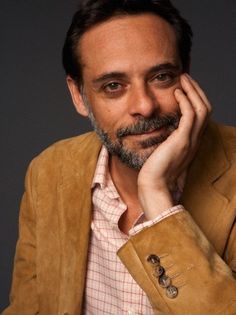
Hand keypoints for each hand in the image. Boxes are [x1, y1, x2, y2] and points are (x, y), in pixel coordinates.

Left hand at [138, 74, 211, 219]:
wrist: (153, 186)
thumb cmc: (155, 171)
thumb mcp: (165, 152)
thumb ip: (168, 140)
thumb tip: (162, 128)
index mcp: (191, 142)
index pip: (201, 115)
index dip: (196, 99)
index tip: (184, 87)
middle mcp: (195, 140)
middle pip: (206, 108)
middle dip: (197, 90)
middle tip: (185, 77)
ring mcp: (190, 140)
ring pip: (201, 108)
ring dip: (193, 91)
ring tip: (182, 79)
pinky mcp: (181, 141)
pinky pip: (189, 115)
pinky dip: (185, 101)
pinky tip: (176, 93)